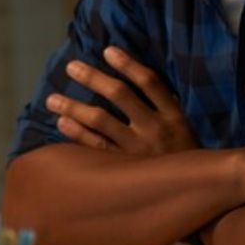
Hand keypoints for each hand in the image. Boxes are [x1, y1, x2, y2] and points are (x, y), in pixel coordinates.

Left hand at [45, 46, 199, 155]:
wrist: (193, 194)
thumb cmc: (184, 155)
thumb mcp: (183, 126)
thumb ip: (164, 104)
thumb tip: (135, 76)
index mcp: (173, 114)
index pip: (149, 81)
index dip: (128, 64)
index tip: (107, 50)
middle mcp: (154, 128)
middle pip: (120, 95)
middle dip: (93, 78)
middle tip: (71, 67)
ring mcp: (138, 150)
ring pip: (101, 121)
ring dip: (74, 107)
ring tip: (52, 99)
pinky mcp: (125, 170)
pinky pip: (96, 148)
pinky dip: (77, 134)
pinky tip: (62, 123)